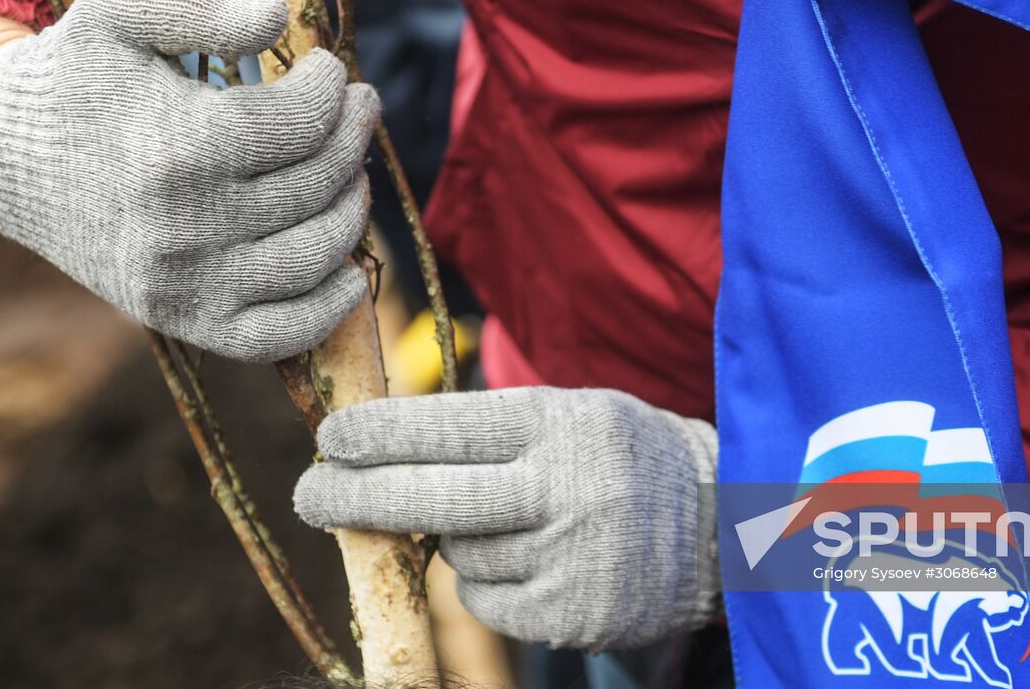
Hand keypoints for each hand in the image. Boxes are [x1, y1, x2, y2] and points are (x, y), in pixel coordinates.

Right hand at [0, 0, 378, 359]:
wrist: (13, 165)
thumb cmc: (79, 80)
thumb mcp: (117, 15)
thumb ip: (197, 3)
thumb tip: (278, 15)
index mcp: (175, 148)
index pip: (299, 123)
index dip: (332, 90)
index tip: (331, 70)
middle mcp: (183, 226)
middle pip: (316, 185)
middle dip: (351, 138)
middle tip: (359, 111)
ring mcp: (187, 283)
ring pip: (316, 255)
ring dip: (352, 209)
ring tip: (351, 173)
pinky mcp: (186, 321)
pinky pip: (282, 334)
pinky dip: (330, 307)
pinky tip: (350, 270)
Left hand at [294, 387, 721, 650]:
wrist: (721, 527)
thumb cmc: (622, 456)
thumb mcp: (573, 414)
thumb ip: (493, 429)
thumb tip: (381, 450)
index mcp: (562, 423)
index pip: (451, 426)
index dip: (381, 434)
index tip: (330, 438)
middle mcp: (566, 488)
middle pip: (435, 498)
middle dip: (358, 497)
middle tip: (309, 493)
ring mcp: (569, 557)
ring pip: (460, 554)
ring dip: (457, 539)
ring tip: (512, 519)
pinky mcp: (570, 615)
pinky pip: (488, 602)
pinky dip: (490, 583)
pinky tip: (531, 559)